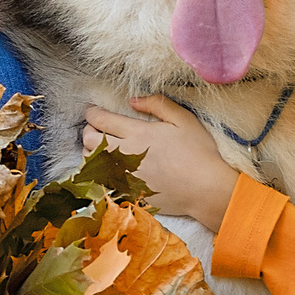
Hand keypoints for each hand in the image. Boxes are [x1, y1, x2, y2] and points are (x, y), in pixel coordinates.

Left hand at [82, 96, 240, 230]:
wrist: (206, 189)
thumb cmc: (199, 153)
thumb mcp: (183, 119)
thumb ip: (157, 104)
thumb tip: (133, 101)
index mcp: (137, 133)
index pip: (100, 119)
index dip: (92, 112)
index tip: (93, 111)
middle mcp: (125, 154)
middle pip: (88, 139)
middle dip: (88, 129)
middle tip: (96, 127)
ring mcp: (123, 176)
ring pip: (90, 162)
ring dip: (90, 152)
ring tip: (99, 148)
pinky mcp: (126, 193)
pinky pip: (100, 182)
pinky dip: (97, 174)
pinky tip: (106, 170)